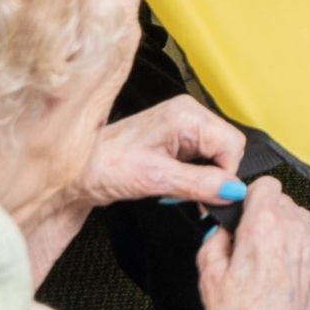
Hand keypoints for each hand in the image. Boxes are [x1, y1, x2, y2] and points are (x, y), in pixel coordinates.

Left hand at [80, 93, 244, 207]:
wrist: (76, 173)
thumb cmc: (102, 166)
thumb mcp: (156, 178)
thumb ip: (200, 183)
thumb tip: (233, 189)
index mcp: (185, 114)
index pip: (232, 144)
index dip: (225, 174)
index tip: (211, 195)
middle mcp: (187, 115)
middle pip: (228, 149)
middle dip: (215, 177)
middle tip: (192, 196)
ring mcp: (182, 127)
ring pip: (217, 157)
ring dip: (203, 180)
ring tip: (176, 189)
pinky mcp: (177, 141)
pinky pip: (203, 161)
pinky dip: (195, 179)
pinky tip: (175, 185)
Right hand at [195, 175, 309, 309]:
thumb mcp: (208, 273)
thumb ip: (214, 238)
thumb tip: (221, 226)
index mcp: (264, 224)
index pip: (264, 184)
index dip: (249, 197)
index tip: (239, 213)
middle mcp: (294, 228)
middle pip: (281, 199)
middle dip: (262, 213)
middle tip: (245, 241)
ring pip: (298, 216)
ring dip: (282, 227)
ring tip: (264, 257)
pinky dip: (303, 239)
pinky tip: (286, 260)